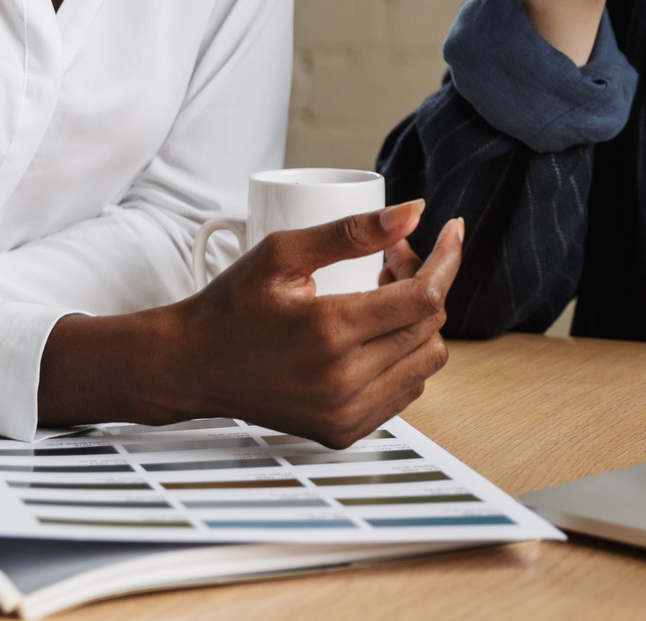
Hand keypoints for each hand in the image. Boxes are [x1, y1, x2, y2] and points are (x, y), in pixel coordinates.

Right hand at [40, 202, 462, 446]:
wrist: (193, 367)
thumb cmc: (232, 306)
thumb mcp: (283, 253)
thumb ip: (353, 231)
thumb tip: (415, 213)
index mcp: (330, 333)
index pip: (424, 298)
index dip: (446, 260)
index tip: (452, 232)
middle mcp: (343, 382)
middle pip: (430, 327)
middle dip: (426, 283)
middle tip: (392, 261)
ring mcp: (346, 414)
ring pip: (426, 362)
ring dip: (418, 323)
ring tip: (381, 297)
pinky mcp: (345, 432)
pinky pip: (405, 391)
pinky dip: (403, 357)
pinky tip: (374, 334)